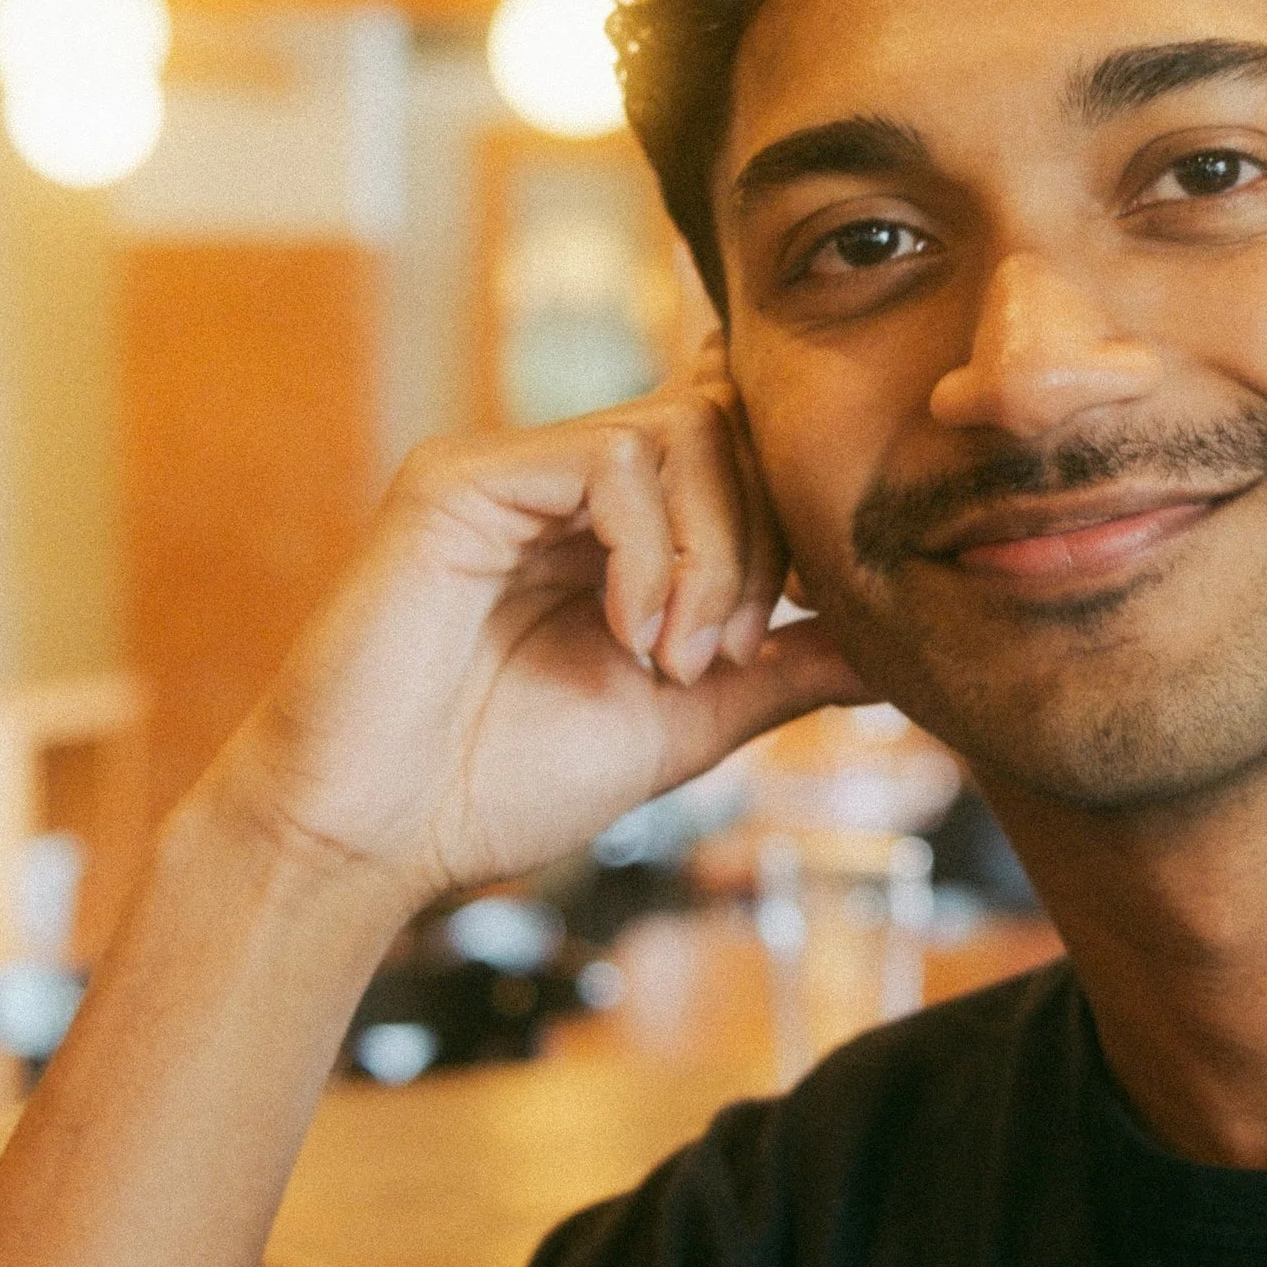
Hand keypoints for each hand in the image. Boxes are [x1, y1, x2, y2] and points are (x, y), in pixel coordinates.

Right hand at [202, 380, 870, 909]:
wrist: (373, 839)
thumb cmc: (501, 786)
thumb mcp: (685, 723)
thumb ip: (780, 671)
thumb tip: (893, 648)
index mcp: (610, 529)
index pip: (734, 450)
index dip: (787, 518)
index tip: (790, 622)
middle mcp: (559, 482)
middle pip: (724, 428)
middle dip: (760, 545)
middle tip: (726, 658)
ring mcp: (508, 471)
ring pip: (678, 429)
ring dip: (714, 555)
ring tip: (678, 662)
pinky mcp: (459, 479)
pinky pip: (607, 459)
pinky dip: (650, 553)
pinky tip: (630, 639)